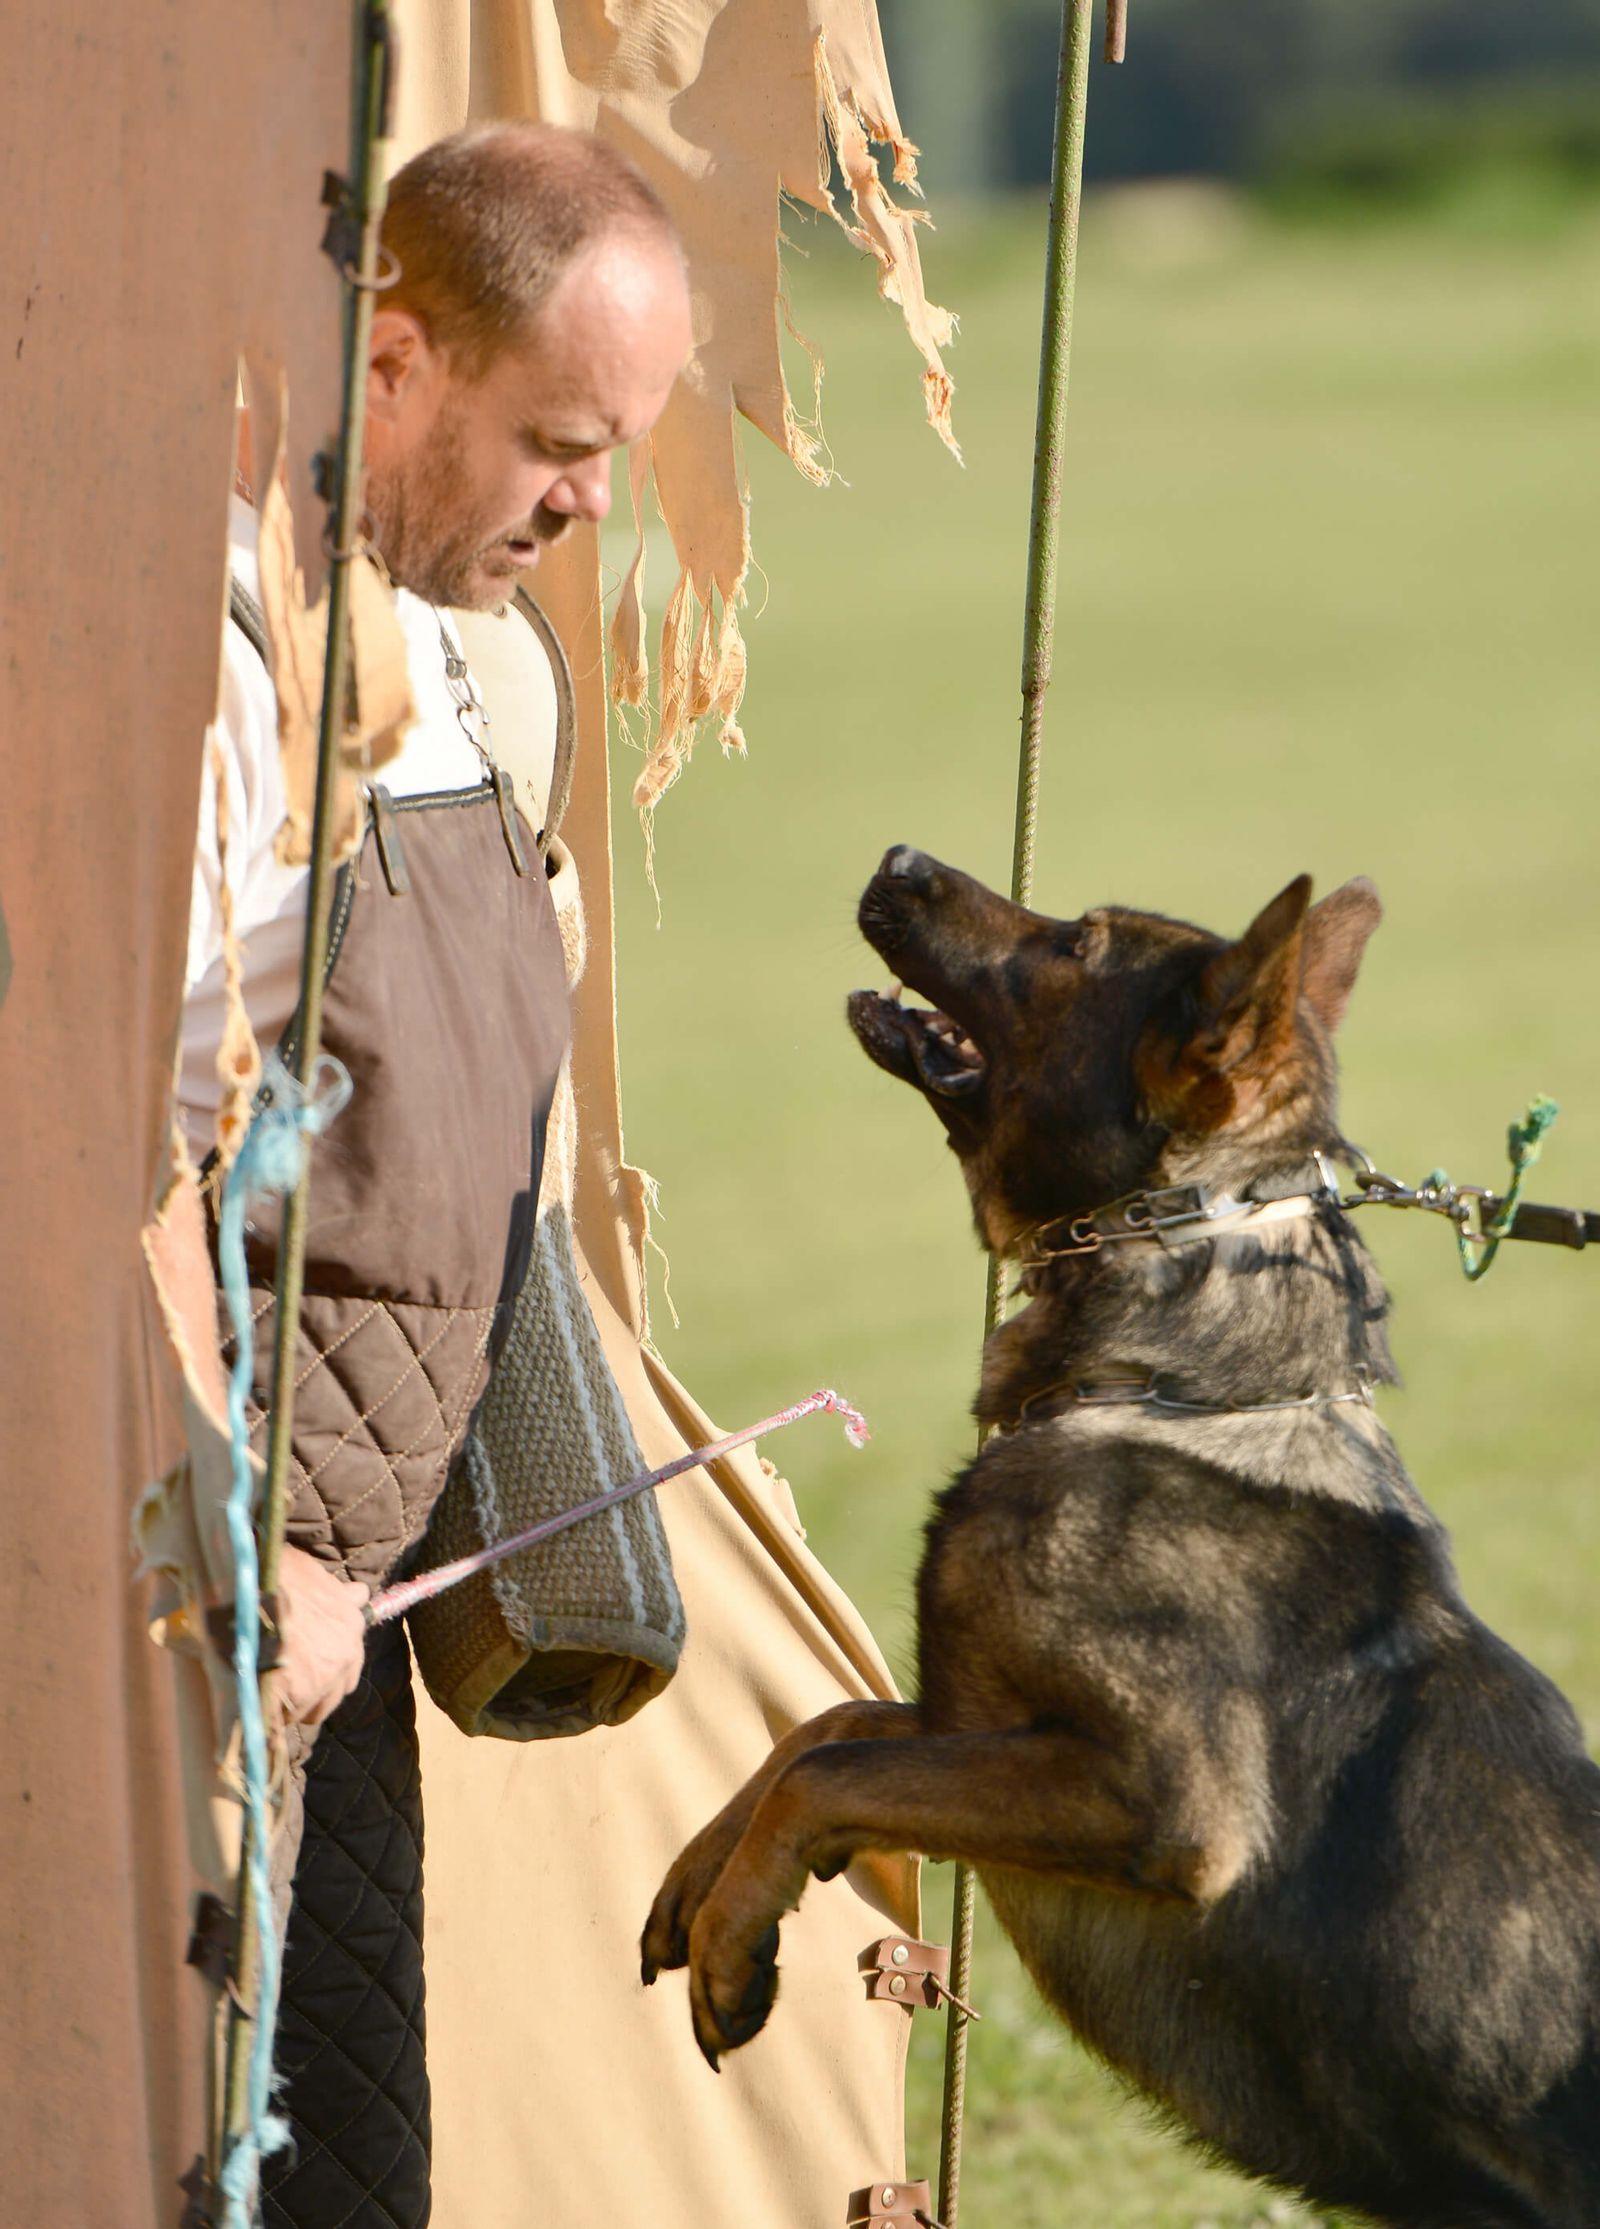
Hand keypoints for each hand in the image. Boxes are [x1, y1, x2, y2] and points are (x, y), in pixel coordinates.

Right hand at [272, 1543, 369, 1726]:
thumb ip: (337, 1593)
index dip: (328, 1666)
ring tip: (267, 1696)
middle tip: (286, 1686)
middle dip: (314, 1692)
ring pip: (312, 1709)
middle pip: (334, 1692)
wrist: (247, 1589)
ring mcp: (323, 1679)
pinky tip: (255, 1703)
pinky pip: (286, 1719)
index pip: (351, 1661)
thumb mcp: (311, 1573)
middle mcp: (345, 1654)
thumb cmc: (274, 1574)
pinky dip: (272, 1715)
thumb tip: (359, 1594)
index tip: (309, 1666)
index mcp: (351, 1623)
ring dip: (293, 1707)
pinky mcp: (298, 1697)